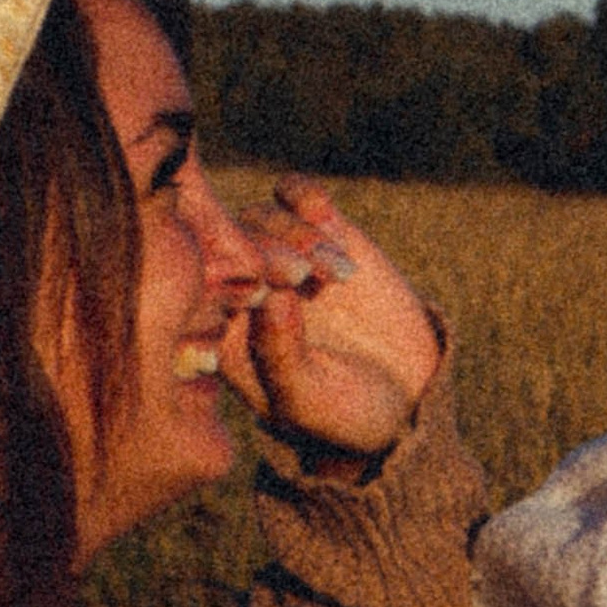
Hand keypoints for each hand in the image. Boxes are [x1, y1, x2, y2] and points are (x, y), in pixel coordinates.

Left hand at [219, 178, 441, 462]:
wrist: (406, 393)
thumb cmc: (343, 412)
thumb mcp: (308, 401)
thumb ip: (281, 355)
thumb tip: (270, 296)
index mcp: (219, 334)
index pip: (200, 290)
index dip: (228, 282)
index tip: (267, 297)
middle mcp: (241, 288)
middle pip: (227, 246)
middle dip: (266, 254)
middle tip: (304, 277)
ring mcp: (280, 255)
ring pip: (260, 217)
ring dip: (295, 236)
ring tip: (337, 272)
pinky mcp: (321, 231)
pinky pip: (294, 194)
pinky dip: (305, 199)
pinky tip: (330, 226)